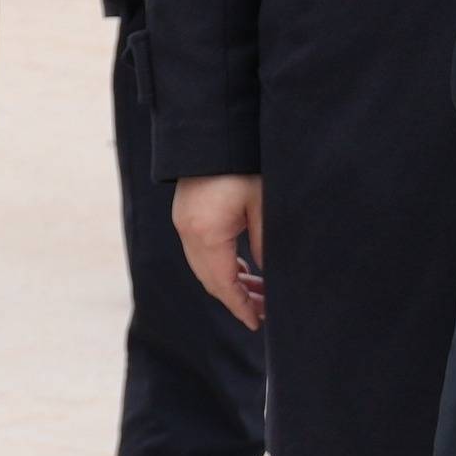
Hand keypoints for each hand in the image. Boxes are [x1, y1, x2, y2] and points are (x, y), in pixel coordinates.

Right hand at [171, 175, 264, 330]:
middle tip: (264, 312)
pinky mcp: (186, 213)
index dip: (240, 306)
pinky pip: (201, 251)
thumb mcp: (263, 206)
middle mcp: (188, 231)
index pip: (223, 283)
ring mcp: (183, 222)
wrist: (214, 131)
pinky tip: (242, 269)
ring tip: (258, 292)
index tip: (257, 323)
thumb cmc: (242, 165)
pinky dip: (221, 265)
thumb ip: (266, 245)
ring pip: (205, 267)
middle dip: (237, 299)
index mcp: (206, 233)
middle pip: (210, 279)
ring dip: (229, 282)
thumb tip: (272, 279)